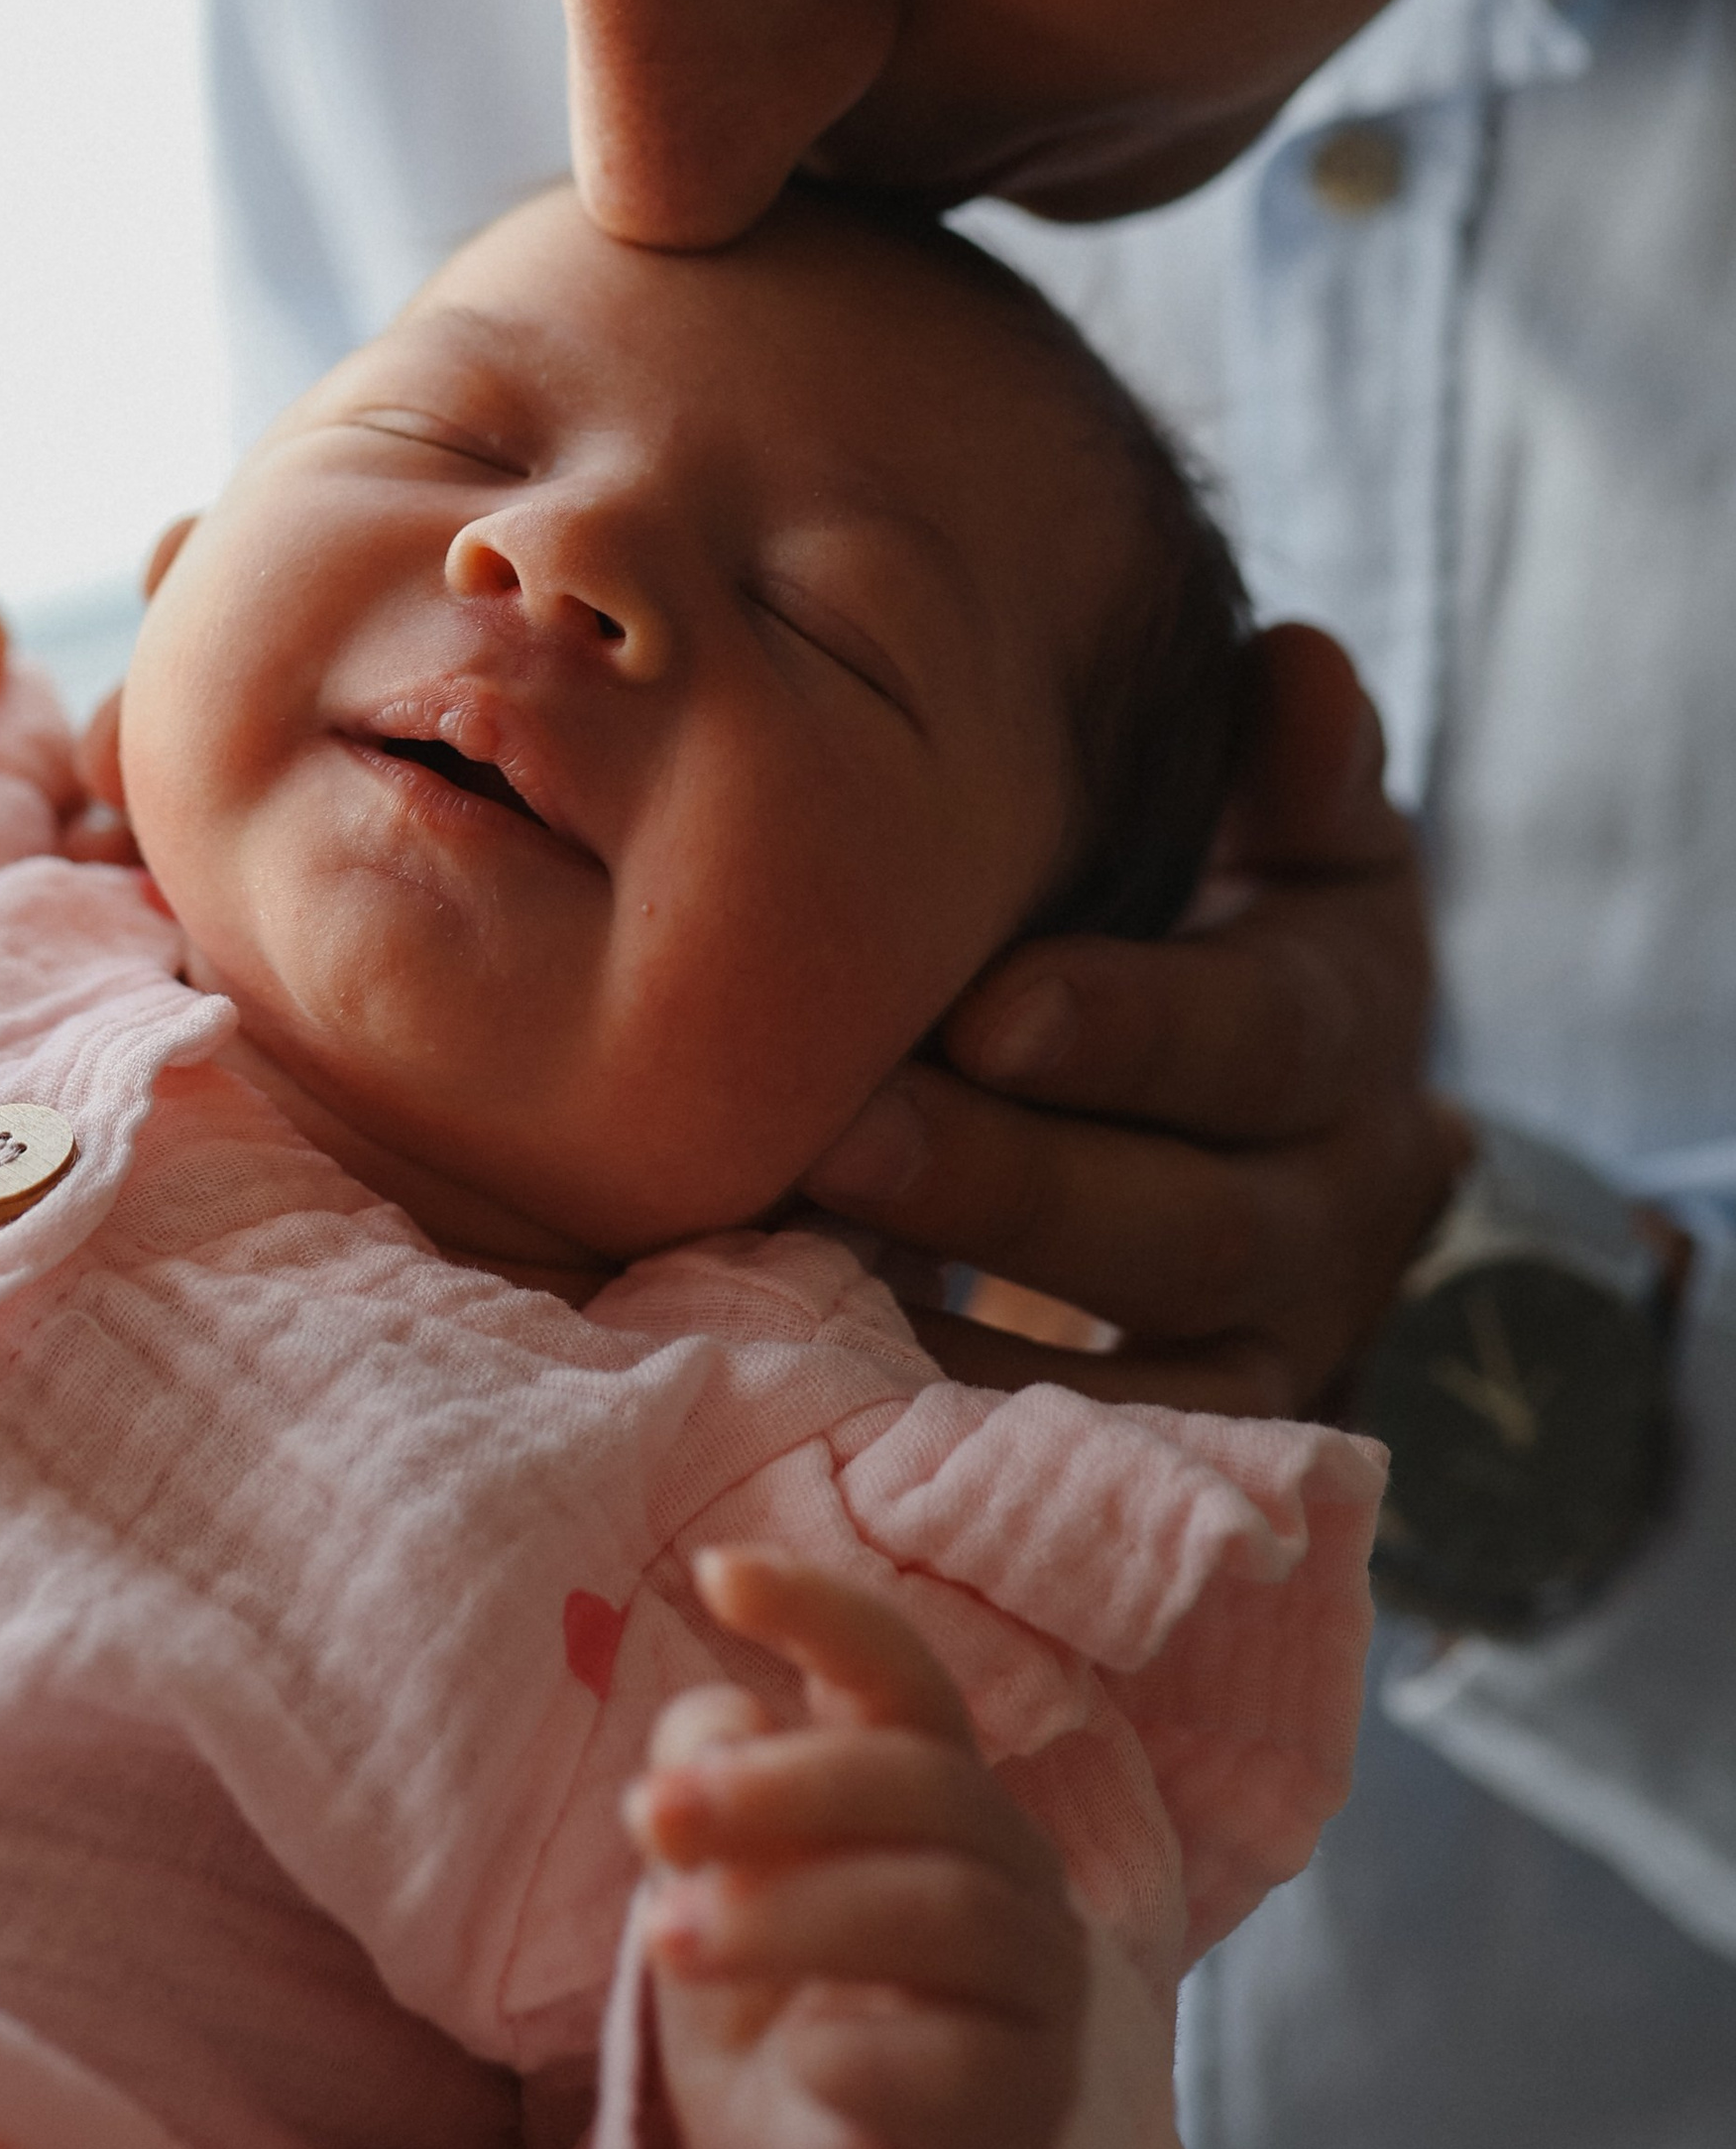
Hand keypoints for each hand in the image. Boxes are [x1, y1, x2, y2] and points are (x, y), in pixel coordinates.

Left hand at [626, 1548, 1084, 2148]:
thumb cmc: (763, 1986)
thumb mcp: (707, 1870)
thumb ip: (710, 1776)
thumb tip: (727, 1722)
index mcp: (927, 1782)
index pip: (898, 1671)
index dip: (819, 1610)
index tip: (714, 1573)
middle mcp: (1003, 1864)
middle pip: (921, 1784)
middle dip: (778, 1790)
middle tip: (649, 1816)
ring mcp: (1028, 1986)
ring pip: (940, 1912)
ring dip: (789, 1916)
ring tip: (667, 1939)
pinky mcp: (1025, 2110)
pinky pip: (957, 2064)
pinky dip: (863, 2052)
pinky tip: (794, 2058)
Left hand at [803, 625, 1465, 1415]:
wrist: (1275, 1103)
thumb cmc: (1219, 916)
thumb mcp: (1288, 827)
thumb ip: (1287, 762)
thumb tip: (1299, 670)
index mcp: (1347, 1016)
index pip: (1262, 1036)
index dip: (1133, 1030)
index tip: (988, 1012)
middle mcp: (1340, 1199)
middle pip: (1193, 1223)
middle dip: (1011, 1185)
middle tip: (841, 1137)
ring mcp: (1279, 1339)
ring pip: (1153, 1377)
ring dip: (977, 1337)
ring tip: (801, 1284)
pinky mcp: (1200, 1438)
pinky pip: (1101, 1479)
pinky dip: (974, 1448)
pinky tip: (827, 1394)